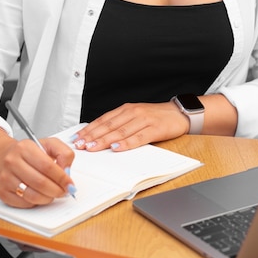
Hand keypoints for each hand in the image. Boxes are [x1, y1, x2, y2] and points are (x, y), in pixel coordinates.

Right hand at [0, 137, 75, 207]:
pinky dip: (36, 202)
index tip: (69, 184)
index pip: (47, 166)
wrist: (6, 157)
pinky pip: (24, 203)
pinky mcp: (2, 192)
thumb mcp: (50, 144)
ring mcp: (5, 178)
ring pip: (32, 196)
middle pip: (40, 183)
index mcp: (25, 147)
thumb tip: (67, 172)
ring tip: (53, 193)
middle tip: (64, 191)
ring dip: (48, 198)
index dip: (61, 178)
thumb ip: (64, 154)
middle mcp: (12, 162)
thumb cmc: (30, 152)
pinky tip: (39, 194)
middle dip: (57, 190)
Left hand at [72, 101, 189, 151]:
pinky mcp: (154, 128)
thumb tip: (100, 135)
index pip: (104, 120)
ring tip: (93, 148)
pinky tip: (117, 148)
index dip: (89, 129)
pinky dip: (126, 143)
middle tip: (80, 145)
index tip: (77, 137)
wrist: (179, 113)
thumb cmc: (156, 117)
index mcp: (126, 109)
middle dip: (92, 136)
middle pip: (109, 125)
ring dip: (105, 140)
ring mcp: (144, 120)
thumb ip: (121, 124)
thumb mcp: (135, 116)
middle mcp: (133, 112)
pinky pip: (138, 137)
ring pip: (120, 131)